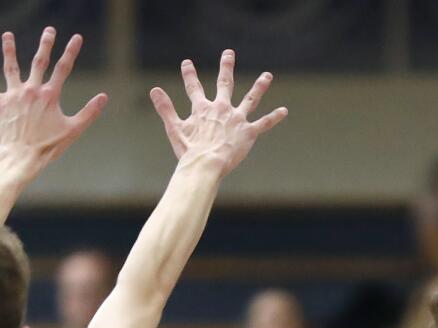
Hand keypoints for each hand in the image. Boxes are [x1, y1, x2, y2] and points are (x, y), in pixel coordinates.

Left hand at [0, 27, 107, 165]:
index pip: (63, 68)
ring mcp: (13, 96)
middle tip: (49, 30)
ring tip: (7, 35)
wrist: (21, 158)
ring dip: (9, 50)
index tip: (76, 38)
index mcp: (49, 96)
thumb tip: (104, 97)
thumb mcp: (73, 130)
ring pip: (10, 68)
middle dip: (45, 44)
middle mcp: (31, 90)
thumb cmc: (48, 147)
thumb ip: (89, 112)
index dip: (71, 51)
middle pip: (39, 62)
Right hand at [149, 50, 287, 176]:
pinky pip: (263, 124)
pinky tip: (284, 111)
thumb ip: (165, 108)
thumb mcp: (174, 128)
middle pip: (224, 83)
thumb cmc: (189, 150)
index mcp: (203, 109)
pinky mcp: (248, 133)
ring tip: (267, 76)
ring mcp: (236, 119)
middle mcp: (221, 109)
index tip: (186, 62)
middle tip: (229, 53)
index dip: (189, 75)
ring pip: (250, 99)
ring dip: (259, 87)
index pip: (194, 88)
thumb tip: (153, 90)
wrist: (205, 165)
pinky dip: (274, 117)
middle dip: (226, 67)